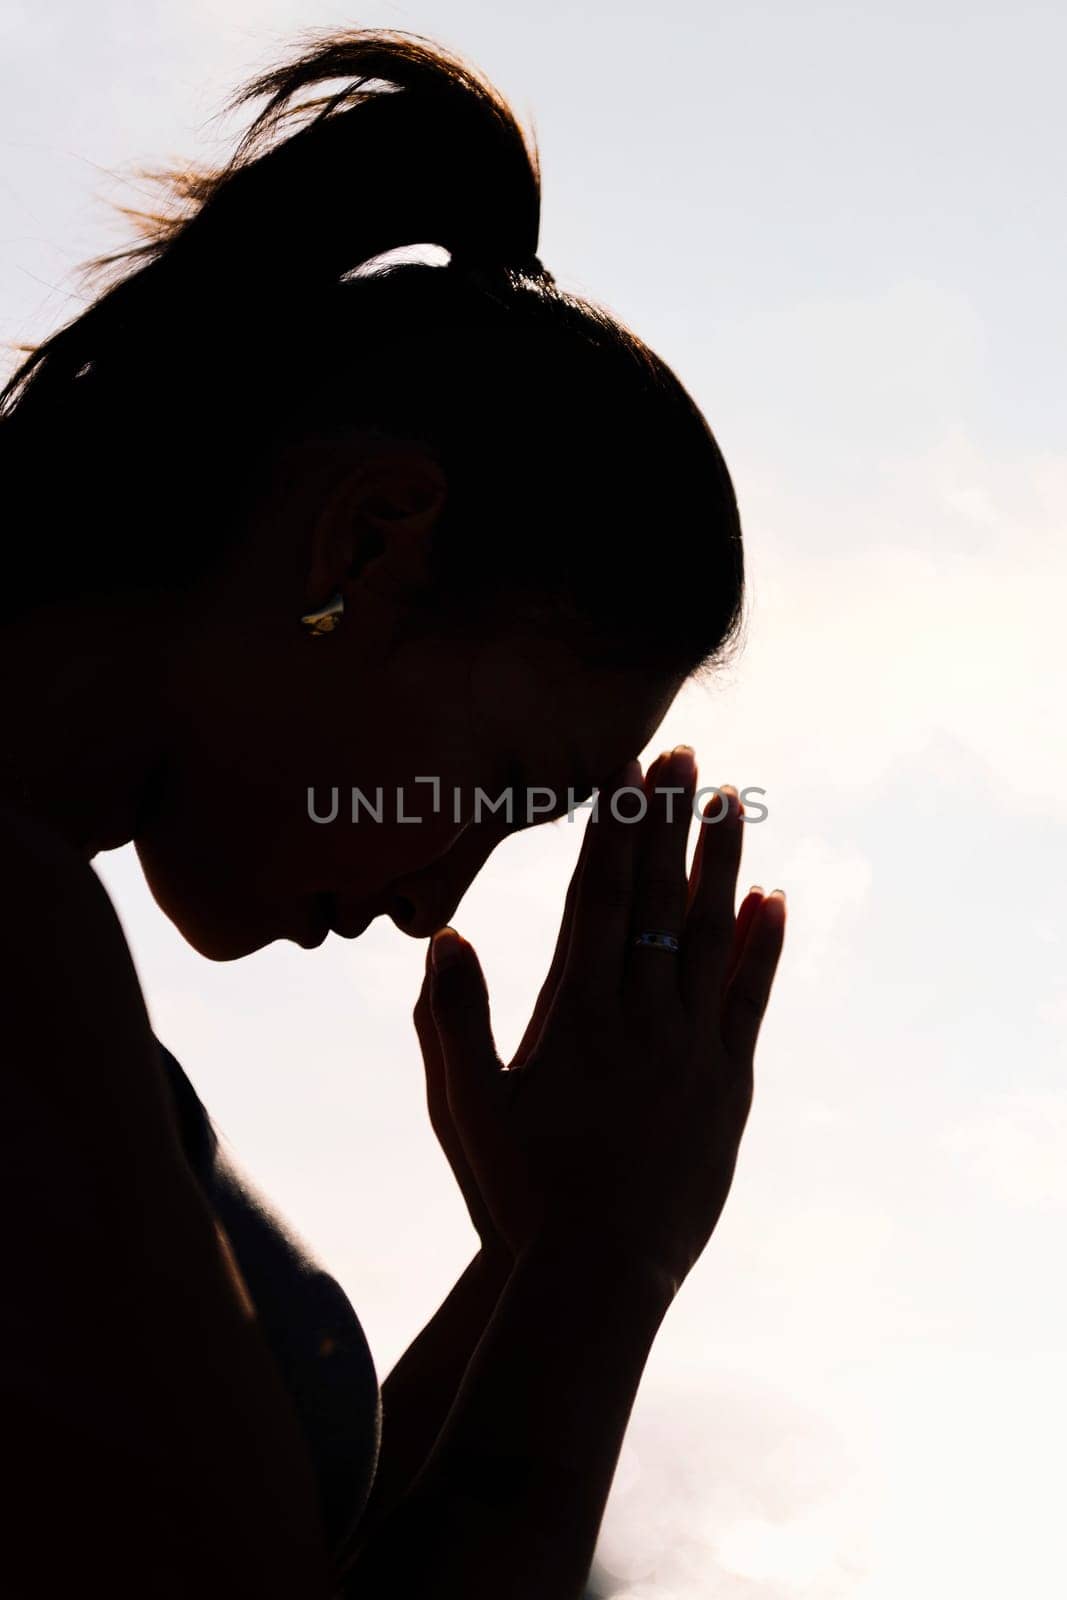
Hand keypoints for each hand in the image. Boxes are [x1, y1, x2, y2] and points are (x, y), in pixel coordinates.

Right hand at [422, 748, 785, 1292]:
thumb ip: (454, 1018)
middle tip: (684, 753)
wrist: (596, 1274)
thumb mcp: (465, 1105)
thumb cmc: (518, 1193)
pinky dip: (762, 946)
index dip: (613, 829)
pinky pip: (749, 999)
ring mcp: (689, 1049)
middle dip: (667, 821)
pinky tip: (774, 897)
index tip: (626, 772)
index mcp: (575, 1014)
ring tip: (731, 801)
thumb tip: (445, 936)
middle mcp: (638, 1017)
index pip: (597, 898)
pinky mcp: (727, 1085)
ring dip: (719, 863)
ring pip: (708, 934)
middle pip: (655, 898)